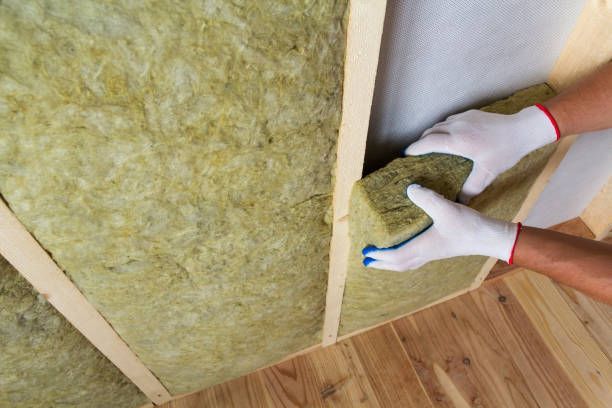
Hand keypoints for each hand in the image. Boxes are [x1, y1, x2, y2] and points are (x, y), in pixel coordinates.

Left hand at [362, 184, 519, 271]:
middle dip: (381, 263)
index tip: (365, 253)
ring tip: (381, 257)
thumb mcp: (445, 208)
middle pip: (399, 264)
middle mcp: (426, 253)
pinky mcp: (440, 249)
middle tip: (367, 259)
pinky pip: (416, 258)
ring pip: (407, 263)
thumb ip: (427, 198)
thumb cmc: (469, 226)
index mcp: (423, 247)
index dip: (379, 256)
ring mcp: (434, 253)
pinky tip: (405, 247)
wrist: (490, 237)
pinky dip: (405, 257)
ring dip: (392, 262)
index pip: (395, 256)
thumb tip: (409, 189)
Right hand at [405, 106, 558, 202]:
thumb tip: (460, 203)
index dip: (415, 148)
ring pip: (439, 124)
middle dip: (420, 141)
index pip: (428, 142)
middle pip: (430, 132)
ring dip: (431, 134)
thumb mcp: (488, 173)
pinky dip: (443, 128)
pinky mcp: (470, 114)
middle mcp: (456, 127)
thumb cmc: (505, 151)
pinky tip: (447, 136)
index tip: (406, 154)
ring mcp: (463, 118)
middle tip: (416, 152)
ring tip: (429, 144)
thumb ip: (471, 188)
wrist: (523, 129)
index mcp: (457, 141)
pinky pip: (449, 120)